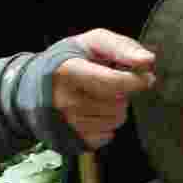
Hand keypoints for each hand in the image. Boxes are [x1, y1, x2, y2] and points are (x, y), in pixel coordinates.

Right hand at [53, 28, 155, 149]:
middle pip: (118, 103)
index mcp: (69, 72)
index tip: (146, 76)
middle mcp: (66, 101)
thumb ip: (122, 47)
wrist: (33, 86)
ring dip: (116, 108)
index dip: (135, 80)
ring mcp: (68, 124)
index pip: (113, 83)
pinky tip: (93, 112)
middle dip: (122, 93)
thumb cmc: (69, 60)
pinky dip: (107, 124)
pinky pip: (108, 135)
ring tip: (99, 96)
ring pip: (116, 120)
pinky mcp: (72, 140)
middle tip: (108, 84)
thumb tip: (148, 61)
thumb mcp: (92, 42)